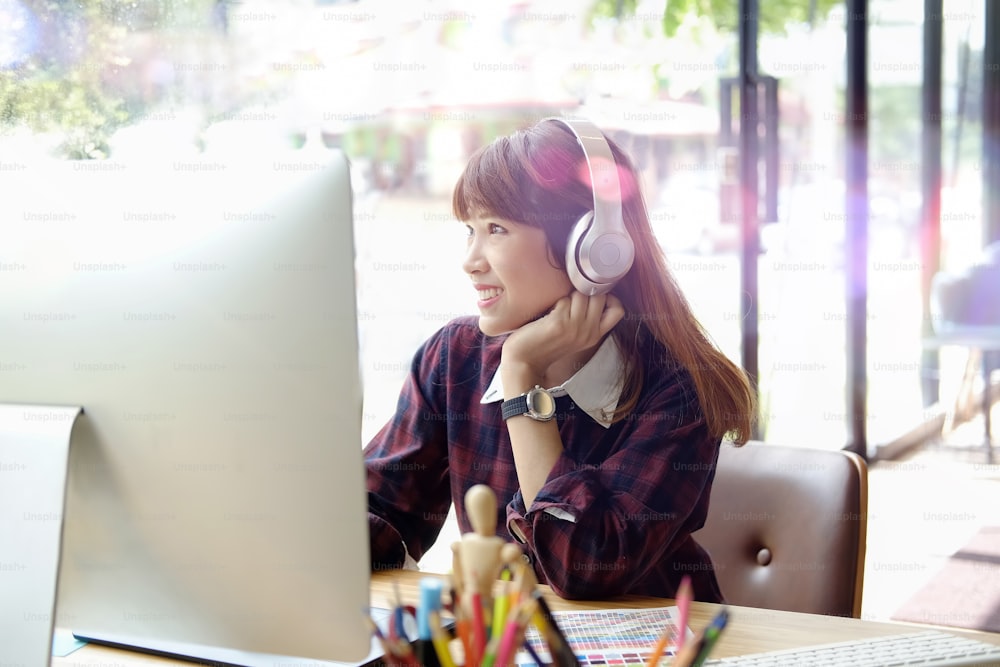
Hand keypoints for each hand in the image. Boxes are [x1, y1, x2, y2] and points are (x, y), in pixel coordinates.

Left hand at [500, 291, 624, 389]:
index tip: (594, 296)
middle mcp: (589, 332)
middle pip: (600, 297)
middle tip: (572, 298)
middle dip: (586, 291)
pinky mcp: (560, 323)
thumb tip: (591, 291)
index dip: (609, 298)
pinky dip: (556, 301)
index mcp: (595, 335)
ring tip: (559, 306)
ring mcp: (575, 328)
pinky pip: (564, 299)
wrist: (524, 360)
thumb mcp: (574, 335)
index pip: (618, 310)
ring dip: (569, 295)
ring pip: (582, 295)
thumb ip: (586, 318)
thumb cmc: (545, 343)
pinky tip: (548, 312)